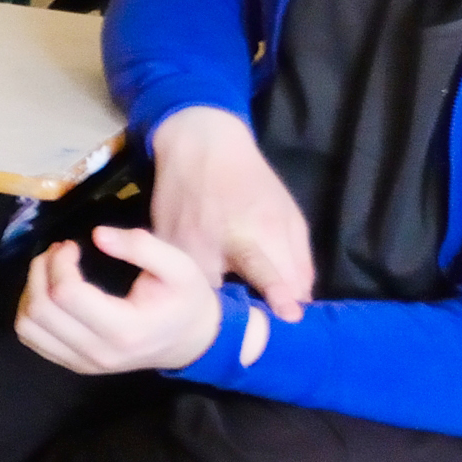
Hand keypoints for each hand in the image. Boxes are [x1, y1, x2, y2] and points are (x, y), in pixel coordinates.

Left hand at [15, 225, 236, 374]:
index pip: (66, 293)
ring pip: (28, 326)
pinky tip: (49, 293)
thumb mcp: (180, 267)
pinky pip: (32, 339)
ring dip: (30, 290)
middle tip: (58, 252)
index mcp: (125, 329)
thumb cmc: (186, 300)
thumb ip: (142, 247)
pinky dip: (29, 312)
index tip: (71, 245)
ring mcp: (85, 363)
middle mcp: (99, 352)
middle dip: (40, 270)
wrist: (192, 342)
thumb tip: (97, 235)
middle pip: (41, 310)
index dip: (59, 261)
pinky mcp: (75, 365)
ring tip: (50, 270)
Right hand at [146, 105, 316, 321]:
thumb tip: (301, 301)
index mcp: (254, 230)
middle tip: (252, 313)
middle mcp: (215, 241)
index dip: (278, 294)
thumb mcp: (287, 214)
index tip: (290, 314)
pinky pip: (178, 277)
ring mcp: (183, 245)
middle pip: (228, 297)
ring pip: (200, 293)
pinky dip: (190, 283)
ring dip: (214, 300)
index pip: (267, 270)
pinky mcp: (160, 245)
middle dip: (241, 310)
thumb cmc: (252, 182)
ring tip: (222, 294)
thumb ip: (298, 260)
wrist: (197, 146)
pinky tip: (198, 271)